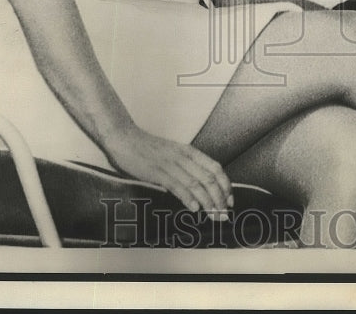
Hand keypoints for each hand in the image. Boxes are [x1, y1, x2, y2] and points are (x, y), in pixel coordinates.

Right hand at [105, 128, 232, 219]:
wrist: (125, 139)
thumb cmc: (148, 148)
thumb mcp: (173, 153)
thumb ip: (186, 165)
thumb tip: (200, 184)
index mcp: (189, 151)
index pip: (215, 168)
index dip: (226, 185)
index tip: (229, 200)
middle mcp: (184, 157)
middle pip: (209, 179)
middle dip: (219, 198)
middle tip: (224, 214)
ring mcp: (171, 165)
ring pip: (196, 185)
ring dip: (207, 203)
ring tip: (213, 216)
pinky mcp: (158, 173)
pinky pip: (177, 186)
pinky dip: (188, 199)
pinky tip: (194, 209)